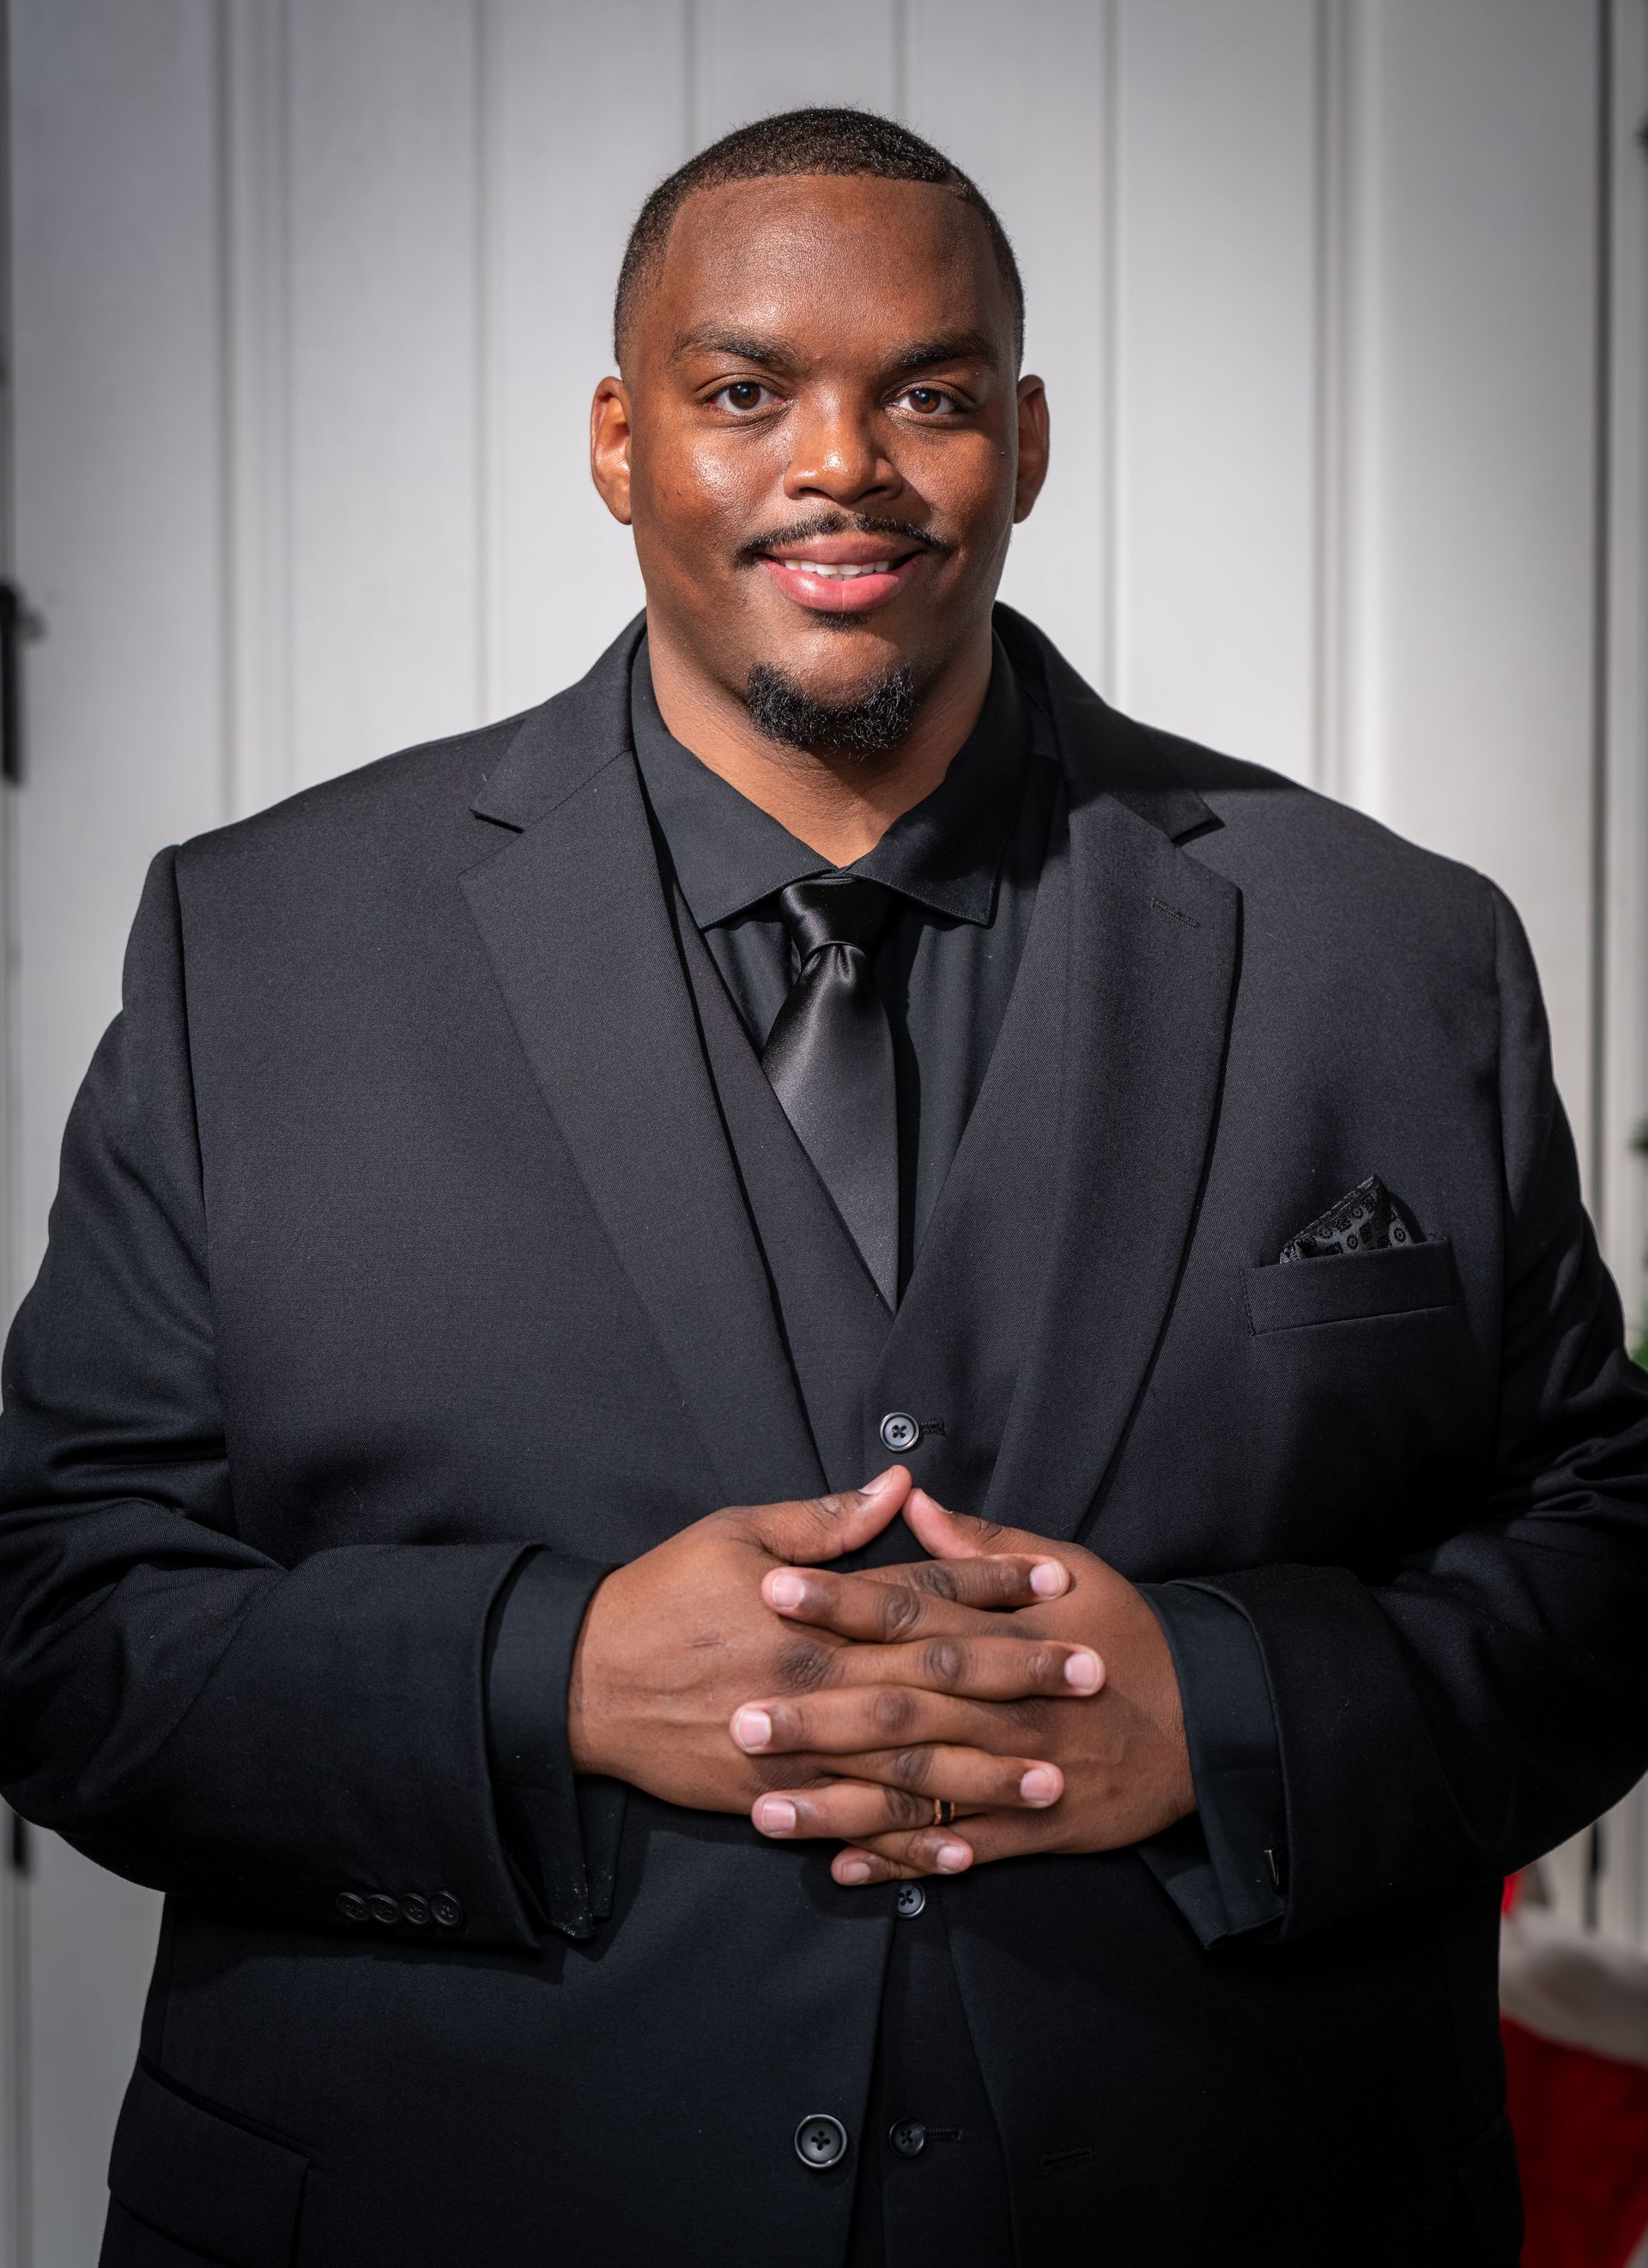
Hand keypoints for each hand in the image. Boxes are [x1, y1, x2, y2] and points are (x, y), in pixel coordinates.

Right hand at [567, 1469, 1100, 1820]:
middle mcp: (818, 1678)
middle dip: (1017, 1676)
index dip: (990, 1584)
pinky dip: (913, 1837)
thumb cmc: (661, 1595)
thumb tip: (896, 1487)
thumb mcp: (735, 1534)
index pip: (920, 1591)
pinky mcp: (777, 1796)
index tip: (1053, 1584)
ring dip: (988, 1768)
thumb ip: (823, 1523)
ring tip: (1055, 1772)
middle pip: (935, 1676)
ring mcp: (800, 1746)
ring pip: (910, 1760)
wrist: (583, 1682)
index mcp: (812, 1609)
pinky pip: (859, 1822)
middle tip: (1088, 1675)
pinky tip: (968, 1847)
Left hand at [732, 1488, 1194, 1882]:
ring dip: (838, 1802)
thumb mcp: (1068, 1568)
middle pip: (897, 1706)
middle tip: (740, 1717)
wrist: (1207, 1720)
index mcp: (1003, 1634)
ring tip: (764, 1807)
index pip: (908, 1610)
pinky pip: (955, 1847)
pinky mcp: (1031, 1829)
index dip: (839, 1600)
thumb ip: (983, 1544)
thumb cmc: (1128, 1634)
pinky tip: (839, 1865)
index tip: (771, 1589)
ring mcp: (1015, 1772)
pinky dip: (898, 1860)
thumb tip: (914, 1502)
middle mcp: (1001, 1704)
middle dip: (817, 1713)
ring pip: (915, 1789)